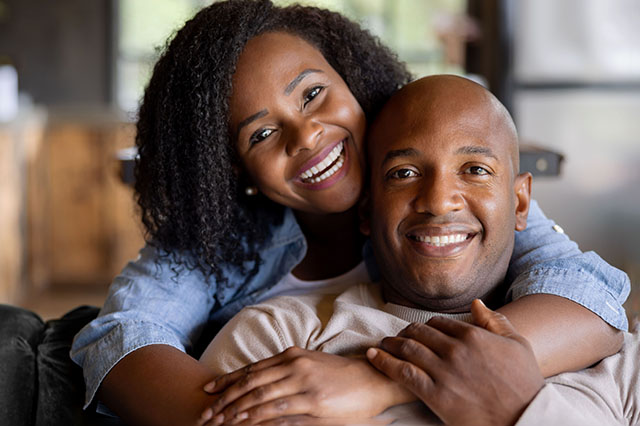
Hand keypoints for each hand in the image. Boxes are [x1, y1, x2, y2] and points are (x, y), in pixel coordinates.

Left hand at [199, 346, 413, 424]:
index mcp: (292, 356)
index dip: (227, 381)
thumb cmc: (340, 374)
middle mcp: (294, 367)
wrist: (373, 380)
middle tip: (206, 414)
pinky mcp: (314, 406)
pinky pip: (280, 415)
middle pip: (250, 385)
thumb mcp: (310, 365)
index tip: (208, 391)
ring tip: (219, 424)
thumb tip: (257, 383)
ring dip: (236, 414)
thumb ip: (284, 372)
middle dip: (225, 401)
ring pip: (261, 400)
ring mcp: (304, 387)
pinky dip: (259, 421)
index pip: (252, 369)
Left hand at [366, 300, 543, 425]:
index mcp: (473, 335)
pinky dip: (385, 362)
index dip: (426, 326)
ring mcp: (444, 372)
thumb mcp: (518, 345)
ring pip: (408, 349)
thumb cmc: (524, 384)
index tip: (420, 331)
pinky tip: (373, 356)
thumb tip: (477, 303)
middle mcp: (455, 350)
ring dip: (391, 344)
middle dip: (405, 333)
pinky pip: (403, 373)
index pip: (439, 323)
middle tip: (397, 336)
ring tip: (382, 344)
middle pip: (419, 333)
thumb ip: (496, 321)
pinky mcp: (434, 394)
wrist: (524, 420)